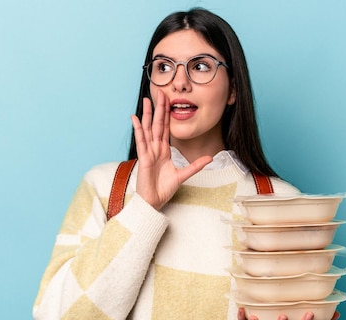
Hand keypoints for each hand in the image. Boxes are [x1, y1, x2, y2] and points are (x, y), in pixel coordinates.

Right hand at [130, 90, 211, 209]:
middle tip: (159, 92)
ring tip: (147, 99)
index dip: (167, 114)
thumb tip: (210, 158)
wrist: (153, 201)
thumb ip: (195, 166)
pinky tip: (135, 118)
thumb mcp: (183, 175)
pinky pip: (141, 140)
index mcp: (164, 150)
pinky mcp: (143, 157)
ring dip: (147, 114)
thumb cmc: (163, 189)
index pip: (165, 128)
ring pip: (148, 128)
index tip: (168, 101)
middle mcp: (155, 148)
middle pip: (157, 124)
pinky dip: (138, 129)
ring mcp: (148, 152)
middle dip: (158, 108)